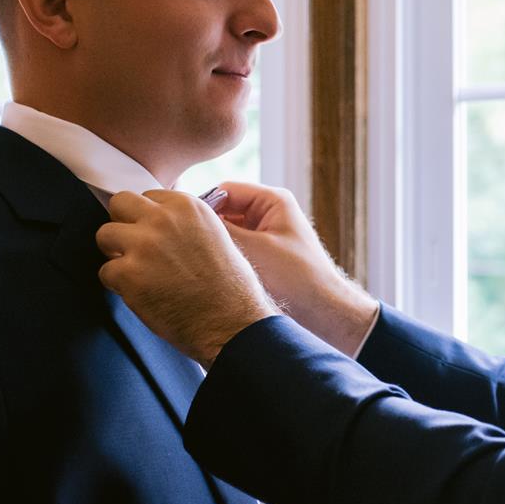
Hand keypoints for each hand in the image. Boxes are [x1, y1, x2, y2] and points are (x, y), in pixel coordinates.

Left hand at [95, 189, 279, 365]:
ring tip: (136, 272)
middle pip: (120, 203)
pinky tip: (141, 294)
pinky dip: (117, 286)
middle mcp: (164, 219)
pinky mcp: (129, 273)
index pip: (148, 196)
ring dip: (115, 254)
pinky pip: (105, 272)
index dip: (147, 219)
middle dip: (123, 225)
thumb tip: (157, 223)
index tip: (152, 235)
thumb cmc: (229, 289)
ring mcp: (144, 245)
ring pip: (104, 235)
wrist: (232, 324)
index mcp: (187, 207)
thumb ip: (184, 224)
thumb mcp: (216, 237)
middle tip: (134, 248)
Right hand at [202, 182, 380, 355]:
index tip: (180, 225)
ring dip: (215, 245)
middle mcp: (270, 213)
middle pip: (224, 211)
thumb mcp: (253, 249)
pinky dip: (224, 258)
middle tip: (185, 245)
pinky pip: (236, 249)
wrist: (324, 313)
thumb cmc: (298, 279)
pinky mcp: (264, 256)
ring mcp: (267, 235)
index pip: (224, 190)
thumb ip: (220, 231)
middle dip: (207, 227)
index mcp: (272, 200)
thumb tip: (186, 222)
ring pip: (228, 232)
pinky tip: (212, 272)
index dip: (201, 206)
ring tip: (198, 260)